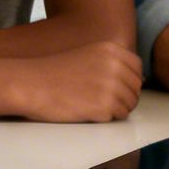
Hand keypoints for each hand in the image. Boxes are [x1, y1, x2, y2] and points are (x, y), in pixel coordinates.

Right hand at [19, 40, 142, 122]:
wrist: (30, 84)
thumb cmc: (54, 72)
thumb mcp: (87, 55)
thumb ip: (112, 63)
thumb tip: (138, 80)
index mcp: (111, 50)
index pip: (137, 69)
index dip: (129, 81)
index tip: (113, 86)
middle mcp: (115, 66)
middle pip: (135, 89)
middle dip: (123, 98)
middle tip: (100, 100)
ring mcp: (111, 87)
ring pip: (129, 105)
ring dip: (115, 109)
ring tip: (92, 105)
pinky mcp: (103, 107)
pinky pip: (116, 117)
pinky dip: (105, 117)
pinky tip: (86, 110)